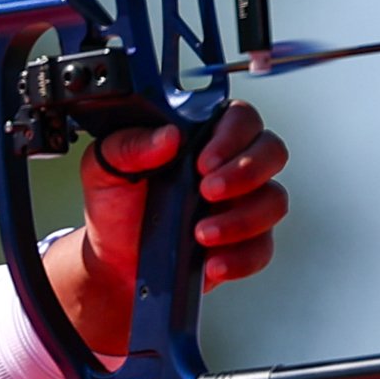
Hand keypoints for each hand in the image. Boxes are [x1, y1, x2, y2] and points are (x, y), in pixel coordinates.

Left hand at [46, 102, 290, 356]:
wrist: (115, 261)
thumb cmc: (117, 206)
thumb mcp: (105, 168)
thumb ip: (129, 145)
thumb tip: (167, 135)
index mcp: (202, 136)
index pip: (240, 118)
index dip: (232, 135)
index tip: (203, 160)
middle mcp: (231, 165)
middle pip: (272, 152)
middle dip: (245, 172)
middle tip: (208, 191)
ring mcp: (242, 204)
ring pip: (274, 200)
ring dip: (241, 219)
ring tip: (201, 233)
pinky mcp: (245, 243)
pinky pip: (263, 247)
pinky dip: (240, 256)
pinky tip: (211, 261)